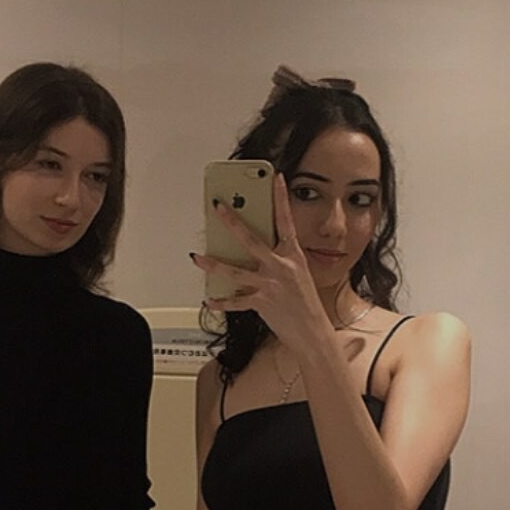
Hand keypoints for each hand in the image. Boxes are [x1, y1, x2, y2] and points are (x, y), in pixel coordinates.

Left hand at [191, 174, 326, 349]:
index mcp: (293, 255)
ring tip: (198, 257)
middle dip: (232, 222)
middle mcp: (281, 266)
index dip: (281, 198)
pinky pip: (236, 301)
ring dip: (214, 263)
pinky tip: (209, 300)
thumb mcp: (298, 273)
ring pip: (235, 270)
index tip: (275, 178)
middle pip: (251, 240)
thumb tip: (253, 251)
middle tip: (218, 207)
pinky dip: (221, 301)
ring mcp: (270, 284)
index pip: (286, 221)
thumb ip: (278, 259)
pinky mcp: (261, 303)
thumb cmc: (305, 303)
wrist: (312, 331)